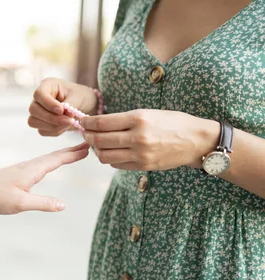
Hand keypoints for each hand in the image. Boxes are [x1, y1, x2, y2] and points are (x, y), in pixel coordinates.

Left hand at [0, 142, 89, 213]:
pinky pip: (41, 164)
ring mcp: (23, 169)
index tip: (87, 148)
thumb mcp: (20, 203)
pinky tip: (51, 164)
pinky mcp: (19, 173)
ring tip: (74, 153)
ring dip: (62, 155)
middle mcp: (29, 166)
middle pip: (54, 156)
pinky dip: (52, 161)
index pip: (57, 160)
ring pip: (47, 159)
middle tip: (87, 145)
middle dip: (70, 151)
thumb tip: (63, 205)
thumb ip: (42, 204)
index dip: (72, 154)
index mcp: (32, 170)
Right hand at [28, 78, 97, 135]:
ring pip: (34, 121)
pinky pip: (42, 131)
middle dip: (51, 118)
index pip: (39, 94)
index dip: (48, 104)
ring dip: (52, 126)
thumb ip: (70, 104)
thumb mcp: (78, 96)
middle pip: (33, 109)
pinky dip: (54, 131)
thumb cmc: (80, 96)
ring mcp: (38, 112)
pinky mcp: (41, 123)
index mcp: (47, 86)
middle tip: (68, 121)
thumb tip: (64, 114)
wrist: (85, 105)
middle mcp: (39, 99)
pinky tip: (64, 127)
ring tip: (68, 123)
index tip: (61, 110)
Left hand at [81, 110, 219, 170]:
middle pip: (99, 140)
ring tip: (97, 143)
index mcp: (138, 118)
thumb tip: (98, 124)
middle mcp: (137, 137)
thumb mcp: (148, 113)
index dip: (87, 123)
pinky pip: (116, 165)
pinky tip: (113, 151)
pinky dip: (110, 158)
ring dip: (97, 150)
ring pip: (104, 156)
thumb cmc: (173, 122)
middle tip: (85, 133)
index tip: (82, 122)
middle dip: (87, 136)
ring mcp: (140, 154)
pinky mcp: (143, 166)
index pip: (101, 123)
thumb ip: (124, 119)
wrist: (197, 141)